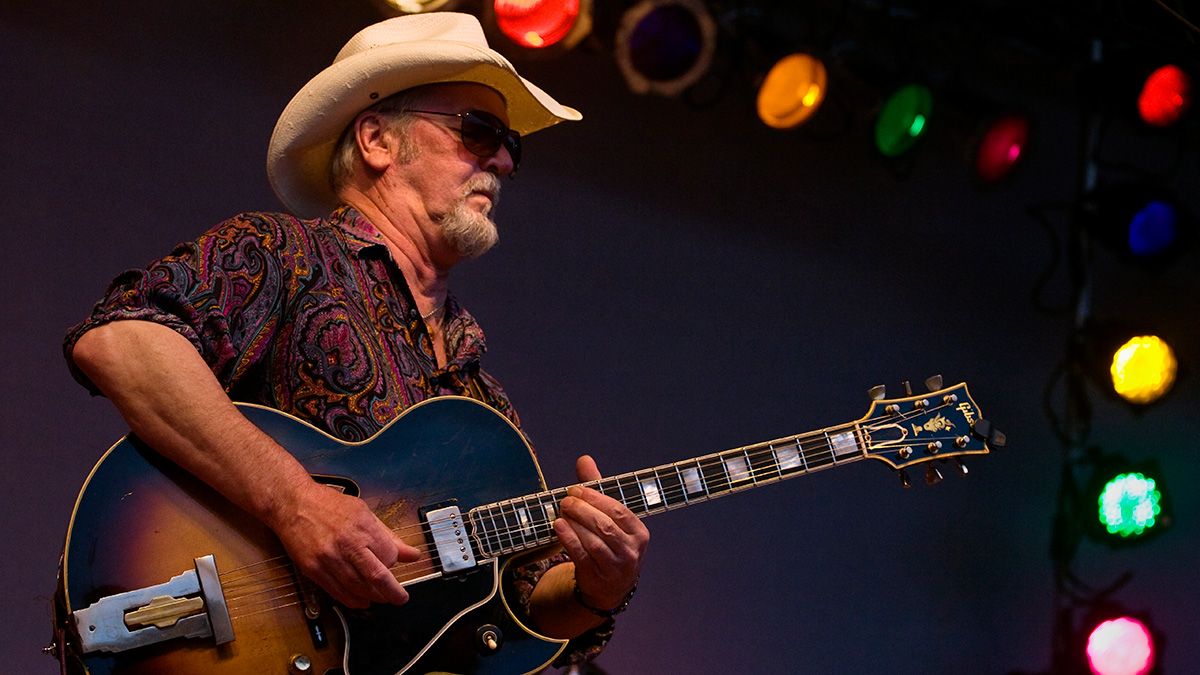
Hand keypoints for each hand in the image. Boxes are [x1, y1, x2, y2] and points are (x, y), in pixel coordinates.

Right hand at [271, 481, 420, 608]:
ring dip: (373, 598)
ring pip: (357, 588)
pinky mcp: (313, 569)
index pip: (389, 556)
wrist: (293, 504)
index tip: (393, 566)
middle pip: (376, 577)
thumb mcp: (364, 513)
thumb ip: (388, 536)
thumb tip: (412, 555)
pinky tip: (361, 600)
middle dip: (392, 593)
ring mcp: (329, 559)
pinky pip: (337, 592)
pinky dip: (352, 600)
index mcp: (363, 527)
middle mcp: (347, 545)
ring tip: (380, 598)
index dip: (394, 565)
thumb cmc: (329, 505)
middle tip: (400, 598)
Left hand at [553, 455, 649, 611]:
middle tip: (565, 500)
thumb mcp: (610, 518)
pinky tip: (558, 526)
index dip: (595, 498)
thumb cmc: (611, 543)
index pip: (618, 510)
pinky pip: (581, 555)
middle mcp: (631, 550)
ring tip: (561, 511)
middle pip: (606, 525)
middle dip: (583, 510)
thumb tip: (584, 459)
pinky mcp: (598, 577)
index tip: (575, 489)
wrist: (610, 587)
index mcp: (639, 532)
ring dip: (575, 524)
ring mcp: (616, 566)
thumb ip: (597, 489)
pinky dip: (568, 539)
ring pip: (594, 541)